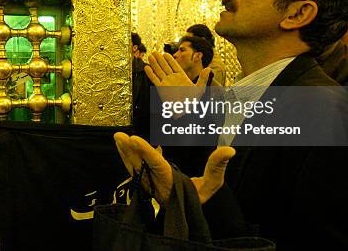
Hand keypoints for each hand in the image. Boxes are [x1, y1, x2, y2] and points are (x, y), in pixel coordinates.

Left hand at [114, 132, 234, 205]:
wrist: (185, 211)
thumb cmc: (198, 196)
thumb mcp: (211, 185)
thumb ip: (217, 167)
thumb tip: (229, 149)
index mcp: (171, 184)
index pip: (157, 166)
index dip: (146, 152)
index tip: (135, 139)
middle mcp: (156, 184)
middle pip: (140, 166)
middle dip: (129, 151)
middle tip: (120, 136)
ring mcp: (148, 184)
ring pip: (133, 167)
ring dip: (125, 152)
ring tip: (118, 137)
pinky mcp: (145, 181)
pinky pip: (133, 167)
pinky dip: (128, 155)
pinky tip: (126, 143)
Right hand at [145, 52, 211, 106]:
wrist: (184, 111)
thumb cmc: (192, 102)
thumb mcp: (200, 88)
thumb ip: (203, 78)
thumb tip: (209, 68)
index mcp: (181, 77)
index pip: (174, 65)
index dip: (169, 59)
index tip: (165, 53)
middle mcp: (173, 79)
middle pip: (165, 66)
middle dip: (159, 59)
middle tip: (155, 52)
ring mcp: (166, 83)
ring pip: (159, 70)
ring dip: (154, 63)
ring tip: (150, 56)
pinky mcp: (161, 88)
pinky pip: (154, 79)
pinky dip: (150, 73)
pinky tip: (147, 67)